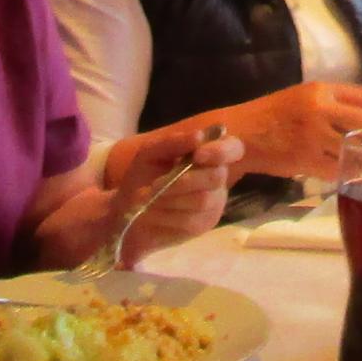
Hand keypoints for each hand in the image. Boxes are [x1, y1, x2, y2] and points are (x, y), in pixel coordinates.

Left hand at [105, 124, 243, 256]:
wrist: (128, 211)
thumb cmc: (143, 176)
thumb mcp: (150, 153)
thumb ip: (173, 142)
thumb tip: (199, 136)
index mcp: (208, 154)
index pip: (233, 149)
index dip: (221, 151)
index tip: (198, 155)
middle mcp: (217, 176)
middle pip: (216, 177)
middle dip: (184, 181)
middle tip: (155, 185)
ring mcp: (214, 202)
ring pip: (202, 200)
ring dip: (170, 199)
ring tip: (148, 198)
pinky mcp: (204, 224)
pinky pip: (191, 219)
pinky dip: (166, 215)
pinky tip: (152, 212)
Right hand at [214, 81, 361, 178]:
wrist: (239, 134)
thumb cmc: (272, 115)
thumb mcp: (302, 96)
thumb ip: (332, 102)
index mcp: (320, 90)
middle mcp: (319, 110)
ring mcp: (312, 136)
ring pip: (354, 149)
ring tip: (359, 162)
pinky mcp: (304, 160)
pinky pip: (337, 169)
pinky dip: (345, 173)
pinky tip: (344, 172)